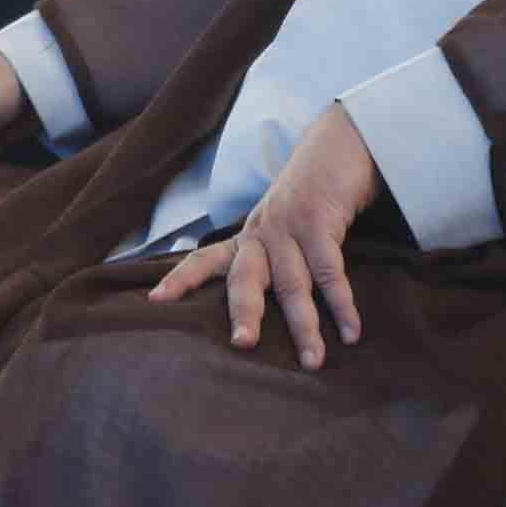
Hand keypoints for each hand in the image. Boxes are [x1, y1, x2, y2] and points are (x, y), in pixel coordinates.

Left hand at [149, 103, 377, 370]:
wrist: (340, 143)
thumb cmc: (312, 193)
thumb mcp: (282, 224)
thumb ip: (272, 258)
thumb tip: (267, 308)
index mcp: (248, 236)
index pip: (206, 259)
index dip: (181, 279)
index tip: (155, 301)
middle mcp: (262, 232)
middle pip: (245, 279)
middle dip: (243, 313)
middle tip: (242, 345)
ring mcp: (290, 226)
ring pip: (292, 284)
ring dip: (304, 326)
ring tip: (312, 363)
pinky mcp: (320, 222)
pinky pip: (330, 271)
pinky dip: (341, 304)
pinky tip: (350, 332)